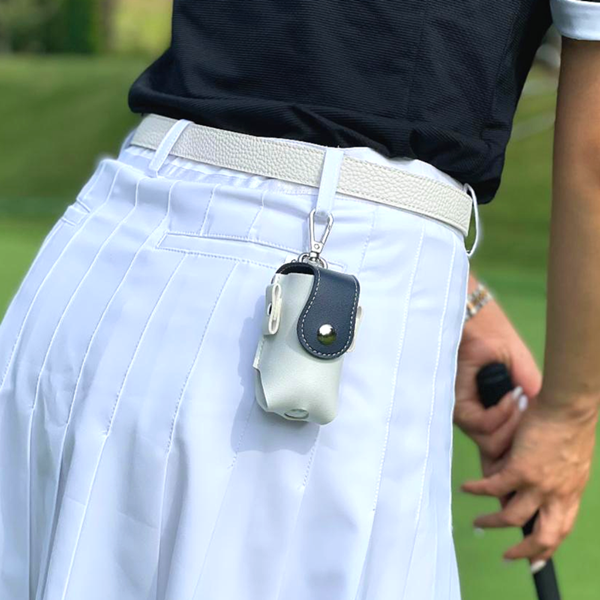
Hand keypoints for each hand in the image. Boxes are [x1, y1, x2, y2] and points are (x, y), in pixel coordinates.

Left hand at [454, 276, 541, 468]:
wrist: (480, 325)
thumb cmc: (501, 346)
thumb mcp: (525, 379)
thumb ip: (532, 408)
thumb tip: (545, 441)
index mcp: (495, 416)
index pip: (505, 452)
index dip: (521, 454)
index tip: (539, 441)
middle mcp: (479, 419)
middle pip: (500, 455)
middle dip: (522, 442)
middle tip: (532, 416)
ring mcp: (467, 415)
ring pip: (492, 444)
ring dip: (512, 425)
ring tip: (520, 400)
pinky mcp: (457, 406)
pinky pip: (480, 425)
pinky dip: (499, 415)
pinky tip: (509, 397)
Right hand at [462, 400, 597, 562]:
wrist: (568, 407)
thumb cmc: (572, 422)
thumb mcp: (571, 457)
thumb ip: (558, 473)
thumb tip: (542, 478)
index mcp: (571, 492)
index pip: (562, 527)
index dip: (548, 546)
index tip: (537, 558)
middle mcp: (558, 494)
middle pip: (545, 536)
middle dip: (526, 551)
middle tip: (509, 556)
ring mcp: (539, 484)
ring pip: (513, 516)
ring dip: (492, 521)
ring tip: (478, 521)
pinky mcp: (520, 470)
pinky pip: (494, 487)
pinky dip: (478, 490)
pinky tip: (466, 487)